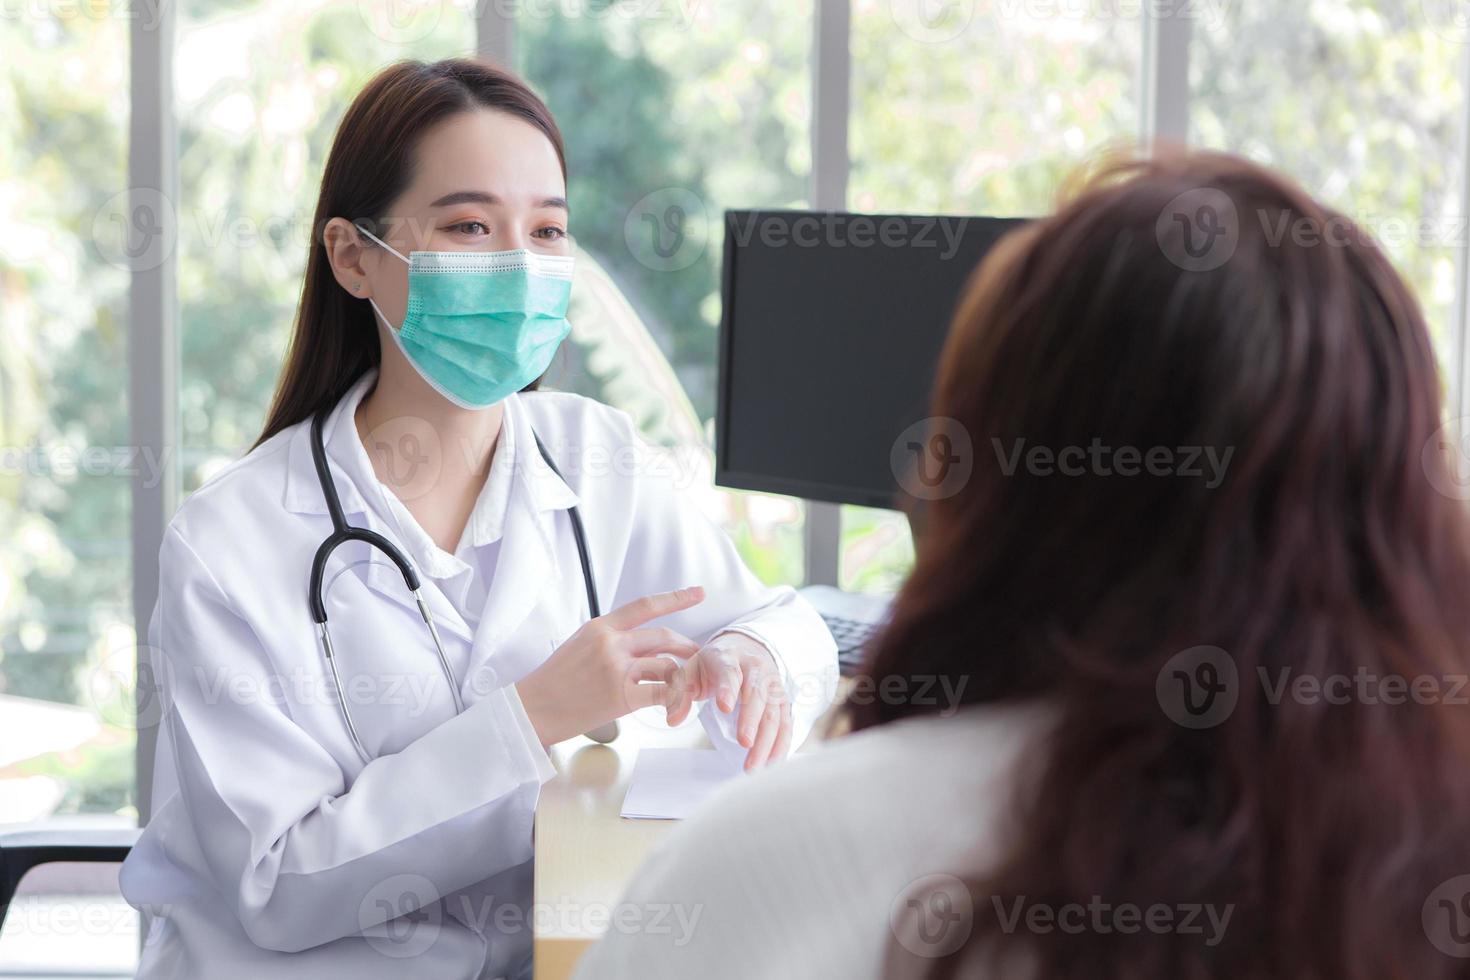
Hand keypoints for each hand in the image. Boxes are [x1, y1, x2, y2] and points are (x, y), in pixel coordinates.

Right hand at [516, 587, 705, 746]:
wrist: (533, 708)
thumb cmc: (553, 681)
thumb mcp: (578, 644)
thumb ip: (608, 639)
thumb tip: (634, 640)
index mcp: (600, 627)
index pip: (645, 605)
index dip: (676, 598)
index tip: (697, 594)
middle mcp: (611, 643)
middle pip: (664, 636)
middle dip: (686, 646)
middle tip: (697, 654)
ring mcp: (617, 668)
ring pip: (667, 664)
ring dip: (681, 676)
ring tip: (684, 685)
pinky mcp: (622, 695)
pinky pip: (661, 692)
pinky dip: (673, 698)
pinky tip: (672, 705)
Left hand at [667, 632, 792, 770]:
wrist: (745, 647)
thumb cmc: (714, 664)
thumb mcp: (691, 670)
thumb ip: (679, 694)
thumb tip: (673, 720)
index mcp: (727, 658)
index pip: (729, 672)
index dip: (728, 689)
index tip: (724, 708)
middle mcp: (755, 668)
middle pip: (757, 694)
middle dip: (752, 720)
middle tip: (744, 743)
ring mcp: (772, 684)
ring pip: (774, 712)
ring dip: (766, 741)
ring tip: (752, 767)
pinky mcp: (782, 700)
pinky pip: (786, 723)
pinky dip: (781, 744)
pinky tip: (772, 763)